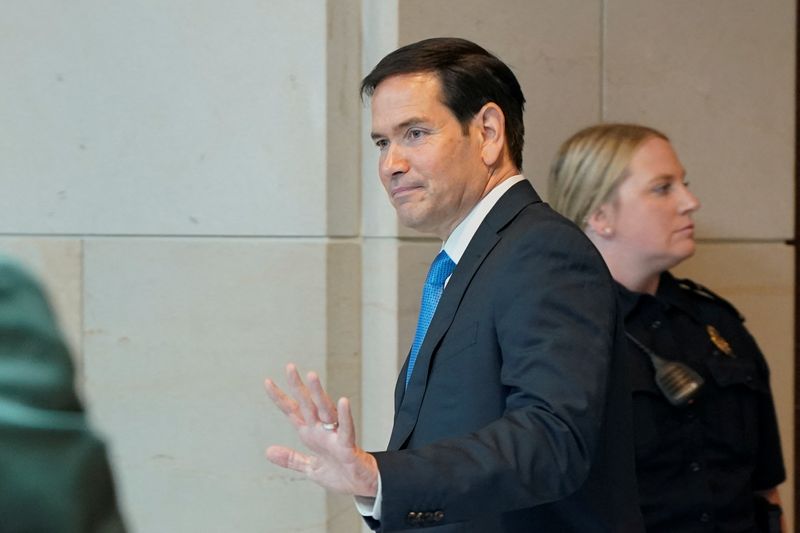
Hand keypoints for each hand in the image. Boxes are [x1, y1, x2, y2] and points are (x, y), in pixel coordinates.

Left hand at [264, 363, 378, 496]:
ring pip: (326, 410)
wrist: (361, 486)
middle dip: (298, 386)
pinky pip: (346, 429)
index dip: (280, 398)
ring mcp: (335, 436)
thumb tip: (268, 451)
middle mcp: (322, 430)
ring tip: (312, 376)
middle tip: (289, 367)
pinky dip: (344, 416)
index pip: (292, 412)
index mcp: (311, 434)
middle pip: (308, 404)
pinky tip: (343, 402)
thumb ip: (291, 458)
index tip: (267, 381)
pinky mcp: (348, 446)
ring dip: (319, 394)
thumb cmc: (340, 473)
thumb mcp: (310, 468)